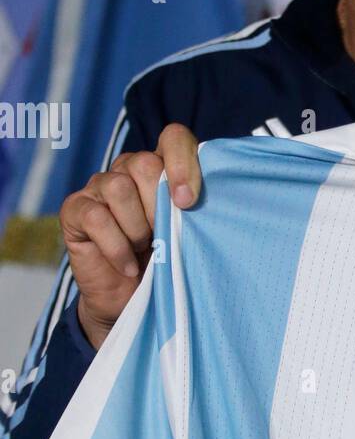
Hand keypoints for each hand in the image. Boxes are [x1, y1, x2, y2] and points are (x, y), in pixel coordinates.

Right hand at [60, 124, 200, 350]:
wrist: (132, 301)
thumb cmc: (167, 263)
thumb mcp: (188, 234)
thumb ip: (192, 209)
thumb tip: (194, 198)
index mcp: (162, 167)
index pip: (173, 138)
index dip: (182, 162)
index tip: (189, 202)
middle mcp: (128, 169)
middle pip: (144, 164)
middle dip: (159, 206)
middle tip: (163, 236)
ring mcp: (99, 186)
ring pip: (119, 187)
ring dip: (137, 227)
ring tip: (144, 249)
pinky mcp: (75, 209)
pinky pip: (97, 217)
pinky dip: (116, 246)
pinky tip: (127, 265)